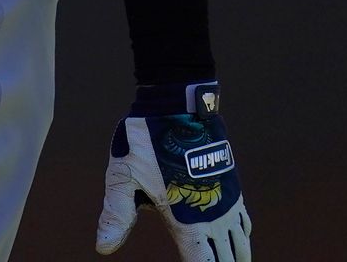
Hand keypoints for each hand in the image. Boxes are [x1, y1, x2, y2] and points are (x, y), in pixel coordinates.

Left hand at [96, 82, 249, 259]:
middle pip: (226, 257)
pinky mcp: (230, 182)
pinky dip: (243, 234)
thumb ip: (116, 214)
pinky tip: (242, 238)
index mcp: (186, 218)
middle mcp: (211, 212)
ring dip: (238, 256)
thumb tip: (103, 248)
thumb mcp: (123, 176)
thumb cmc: (145, 139)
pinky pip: (243, 217)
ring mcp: (224, 197)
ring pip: (239, 240)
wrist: (178, 101)